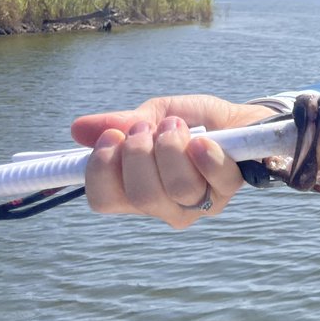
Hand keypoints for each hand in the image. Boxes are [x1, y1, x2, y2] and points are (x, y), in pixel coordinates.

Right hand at [72, 94, 272, 228]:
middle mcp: (166, 206)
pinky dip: (205, 155)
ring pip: (176, 188)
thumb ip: (121, 123)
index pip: (104, 199)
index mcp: (137, 192)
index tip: (113, 136)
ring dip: (172, 148)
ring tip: (176, 126)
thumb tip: (78, 128)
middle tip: (148, 126)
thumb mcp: (154, 114)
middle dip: (140, 152)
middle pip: (140, 196)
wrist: (241, 118)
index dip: (102, 169)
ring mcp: (199, 203)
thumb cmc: (194, 122)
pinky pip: (213, 179)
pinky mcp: (228, 191)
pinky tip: (204, 140)